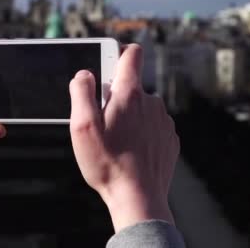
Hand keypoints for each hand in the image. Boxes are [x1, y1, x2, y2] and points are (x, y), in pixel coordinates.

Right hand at [68, 44, 179, 231]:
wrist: (138, 198)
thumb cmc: (107, 163)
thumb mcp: (82, 126)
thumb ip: (81, 93)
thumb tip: (84, 74)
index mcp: (129, 94)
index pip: (131, 54)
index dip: (116, 53)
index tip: (105, 65)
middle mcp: (151, 102)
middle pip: (131, 85)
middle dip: (114, 96)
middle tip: (101, 122)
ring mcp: (163, 121)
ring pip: (141, 107)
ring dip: (127, 116)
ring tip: (114, 141)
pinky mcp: (169, 138)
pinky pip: (151, 125)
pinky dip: (139, 132)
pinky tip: (128, 151)